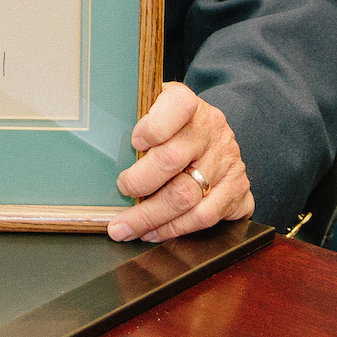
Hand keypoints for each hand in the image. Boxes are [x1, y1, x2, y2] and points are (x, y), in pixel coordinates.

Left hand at [107, 82, 253, 243]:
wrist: (215, 134)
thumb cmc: (172, 123)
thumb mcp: (156, 105)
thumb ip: (136, 115)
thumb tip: (100, 139)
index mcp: (189, 104)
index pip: (178, 105)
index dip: (154, 125)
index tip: (135, 141)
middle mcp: (211, 130)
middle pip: (172, 159)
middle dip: (139, 182)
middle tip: (121, 190)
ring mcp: (227, 162)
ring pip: (186, 197)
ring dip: (150, 217)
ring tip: (125, 227)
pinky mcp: (237, 190)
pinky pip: (204, 217)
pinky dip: (174, 229)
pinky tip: (153, 232)